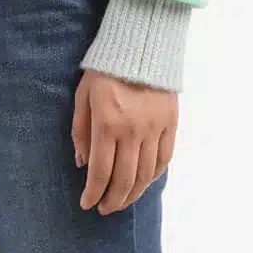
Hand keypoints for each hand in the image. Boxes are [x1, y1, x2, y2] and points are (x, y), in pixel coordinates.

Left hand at [71, 69, 177, 213]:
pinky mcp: (171, 124)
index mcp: (107, 124)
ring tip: (122, 201)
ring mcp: (155, 129)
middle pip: (125, 180)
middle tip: (105, 209)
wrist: (142, 43)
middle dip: (113, 200)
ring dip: (133, 194)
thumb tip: (82, 164)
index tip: (87, 204)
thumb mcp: (82, 96)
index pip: (100, 172)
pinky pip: (164, 160)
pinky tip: (143, 184)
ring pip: (146, 175)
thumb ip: (81, 132)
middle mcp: (133, 131)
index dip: (93, 194)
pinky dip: (153, 177)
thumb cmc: (105, 69)